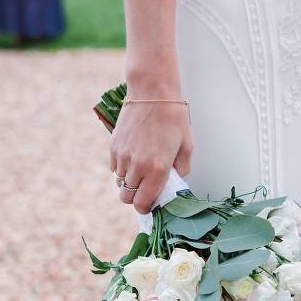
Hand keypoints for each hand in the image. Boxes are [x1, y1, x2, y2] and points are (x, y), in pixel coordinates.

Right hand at [110, 96, 192, 213]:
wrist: (152, 92)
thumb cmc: (174, 118)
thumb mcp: (186, 146)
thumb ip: (181, 170)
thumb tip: (173, 181)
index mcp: (158, 169)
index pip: (143, 203)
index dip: (145, 208)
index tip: (149, 205)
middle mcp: (137, 166)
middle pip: (127, 198)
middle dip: (135, 198)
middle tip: (145, 189)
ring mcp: (123, 157)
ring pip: (120, 183)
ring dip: (129, 182)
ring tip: (141, 169)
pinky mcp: (114, 146)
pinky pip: (114, 168)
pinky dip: (122, 169)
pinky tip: (133, 157)